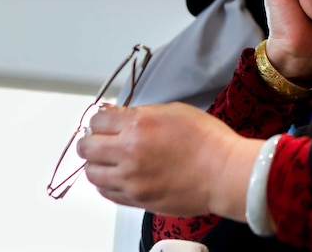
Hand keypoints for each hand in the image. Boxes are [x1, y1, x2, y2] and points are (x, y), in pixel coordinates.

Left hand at [77, 103, 261, 219]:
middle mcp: (129, 152)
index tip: (106, 123)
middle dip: (91, 140)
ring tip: (109, 160)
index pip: (98, 120)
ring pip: (91, 172)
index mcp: (139, 124)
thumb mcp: (175, 111)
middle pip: (86, 147)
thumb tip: (121, 117)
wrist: (224, 173)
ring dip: (97, 163)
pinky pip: (106, 192)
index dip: (101, 120)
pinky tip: (118, 176)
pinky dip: (107, 183)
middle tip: (102, 140)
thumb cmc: (208, 141)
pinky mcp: (137, 200)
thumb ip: (142, 113)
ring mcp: (131, 180)